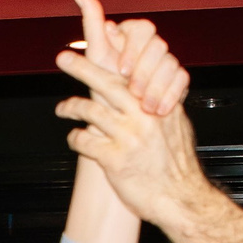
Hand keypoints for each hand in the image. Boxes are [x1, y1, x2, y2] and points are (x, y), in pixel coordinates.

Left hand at [54, 0, 210, 225]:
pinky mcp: (115, 159)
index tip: (100, 43)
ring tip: (61, 108)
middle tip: (64, 58)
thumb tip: (142, 89)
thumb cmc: (176, 165)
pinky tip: (75, 138)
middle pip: (107, 84)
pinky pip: (85, 141)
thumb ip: (157, 105)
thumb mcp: (175, 126)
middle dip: (82, 68)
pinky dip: (75, 139)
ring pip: (90, 111)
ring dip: (71, 107)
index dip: (113, 57)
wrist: (180, 199)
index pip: (133, 72)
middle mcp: (144, 117)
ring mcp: (129, 137)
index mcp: (159, 104)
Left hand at [64, 0, 187, 117]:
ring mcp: (167, 60)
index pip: (143, 29)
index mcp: (132, 35)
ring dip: (156, 86)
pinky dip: (171, 95)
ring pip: (171, 63)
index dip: (133, 50)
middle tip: (133, 91)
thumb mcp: (96, 54)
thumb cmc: (106, 82)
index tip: (122, 70)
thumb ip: (91, 24)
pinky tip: (159, 108)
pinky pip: (182, 79)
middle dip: (145, 71)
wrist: (123, 115)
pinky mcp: (178, 76)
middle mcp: (151, 45)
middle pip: (159, 45)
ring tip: (144, 105)